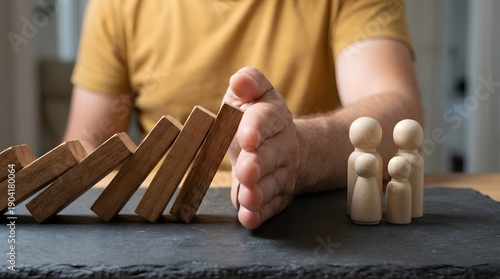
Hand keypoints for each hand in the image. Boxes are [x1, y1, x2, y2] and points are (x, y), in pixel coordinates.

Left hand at [223, 67, 299, 228]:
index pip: (266, 120)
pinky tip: (248, 218)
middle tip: (247, 171)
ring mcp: (282, 172)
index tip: (245, 137)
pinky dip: (260, 214)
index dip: (256, 129)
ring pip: (273, 184)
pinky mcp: (278, 195)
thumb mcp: (255, 94)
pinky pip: (271, 206)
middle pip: (272, 155)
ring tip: (248, 198)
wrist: (285, 145)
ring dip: (260, 193)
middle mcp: (283, 146)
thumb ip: (249, 83)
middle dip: (259, 164)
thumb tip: (238, 80)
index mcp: (274, 117)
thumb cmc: (258, 117)